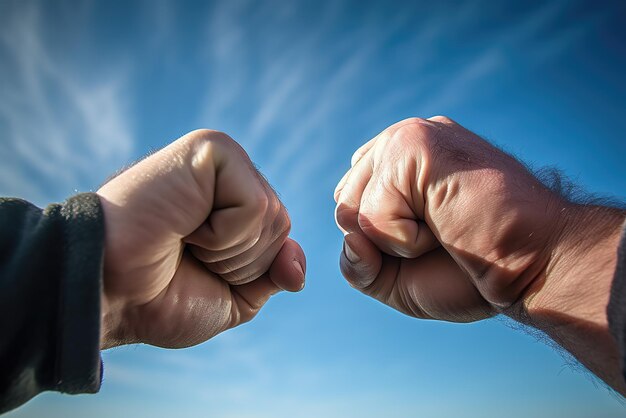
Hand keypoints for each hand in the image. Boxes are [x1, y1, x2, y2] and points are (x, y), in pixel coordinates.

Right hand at [97, 129, 305, 348]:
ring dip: (228, 249)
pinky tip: (185, 223)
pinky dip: (224, 233)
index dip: (248, 270)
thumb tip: (298, 265)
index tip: (196, 267)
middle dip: (240, 261)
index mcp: (233, 204)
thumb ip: (271, 277)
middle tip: (188, 253)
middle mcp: (229, 178)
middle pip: (281, 225)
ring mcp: (221, 159)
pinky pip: (255, 204)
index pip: (281, 237)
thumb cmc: (160, 297)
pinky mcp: (211, 149)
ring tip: (183, 237)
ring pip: (271, 216)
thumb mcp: (232, 298)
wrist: (109, 293)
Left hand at [334, 116, 563, 320]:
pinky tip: (447, 224)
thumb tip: (347, 237)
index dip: (376, 238)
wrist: (534, 267)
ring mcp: (408, 137)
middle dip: (380, 240)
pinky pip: (370, 214)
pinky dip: (403, 241)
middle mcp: (402, 140)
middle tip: (441, 236)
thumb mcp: (397, 277)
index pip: (348, 199)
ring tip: (446, 227)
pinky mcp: (415, 145)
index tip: (432, 240)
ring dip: (394, 241)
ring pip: (351, 208)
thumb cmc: (473, 272)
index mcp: (400, 160)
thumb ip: (358, 262)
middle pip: (342, 203)